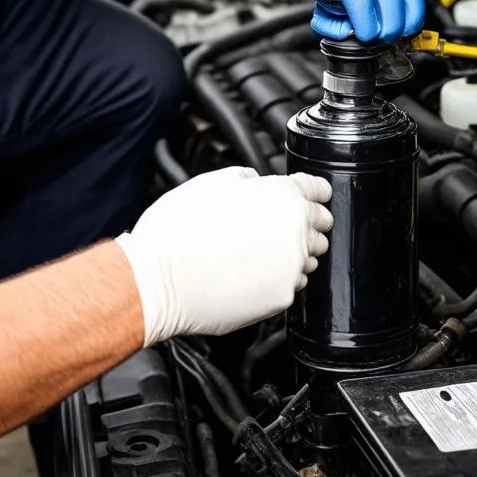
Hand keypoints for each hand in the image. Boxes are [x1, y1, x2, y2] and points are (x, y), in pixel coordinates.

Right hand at [116, 167, 332, 344]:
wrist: (158, 281)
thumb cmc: (177, 232)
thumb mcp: (210, 183)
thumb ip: (246, 178)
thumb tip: (257, 182)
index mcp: (282, 196)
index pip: (318, 190)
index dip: (312, 192)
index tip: (310, 196)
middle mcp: (295, 231)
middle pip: (319, 225)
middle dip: (304, 224)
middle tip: (275, 227)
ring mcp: (291, 267)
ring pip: (308, 258)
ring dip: (292, 254)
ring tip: (256, 254)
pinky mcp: (282, 297)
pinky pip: (290, 286)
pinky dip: (276, 281)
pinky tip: (249, 275)